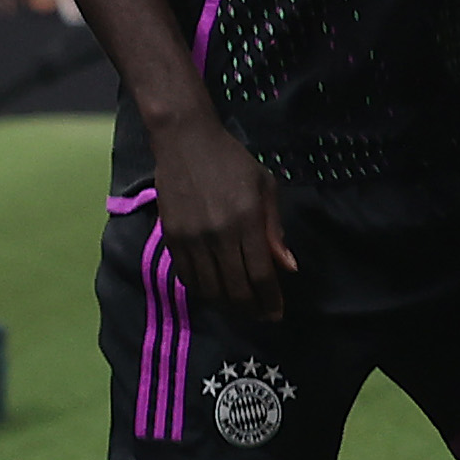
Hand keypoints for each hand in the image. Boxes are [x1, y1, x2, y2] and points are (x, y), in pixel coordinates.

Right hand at [147, 103, 295, 320]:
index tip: (276, 313)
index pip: (260, 274)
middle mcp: (217, 234)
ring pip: (209, 288)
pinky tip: (215, 292)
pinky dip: (202, 290)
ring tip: (241, 308)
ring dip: (227, 305)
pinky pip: (187, 276)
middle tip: (261, 316)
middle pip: (235, 288)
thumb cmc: (232, 162)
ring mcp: (191, 238)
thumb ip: (274, 229)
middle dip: (251, 309)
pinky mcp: (171, 238)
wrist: (185, 142)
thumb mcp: (265, 187)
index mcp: (246, 221)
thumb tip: (287, 267)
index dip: (270, 299)